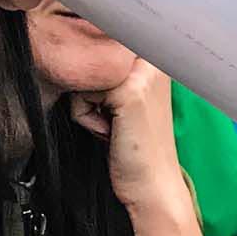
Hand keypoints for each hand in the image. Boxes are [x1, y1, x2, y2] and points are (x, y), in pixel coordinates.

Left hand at [66, 55, 208, 235]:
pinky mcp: (128, 92)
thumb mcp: (130, 99)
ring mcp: (143, 74)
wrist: (153, 186)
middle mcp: (154, 61)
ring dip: (89, 107)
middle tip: (117, 121)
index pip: (100, 49)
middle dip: (92, 94)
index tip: (118, 110)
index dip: (97, 84)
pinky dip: (86, 118)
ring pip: (84, 77)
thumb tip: (80, 51)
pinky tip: (111, 134)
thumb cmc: (137, 149)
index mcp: (156, 59)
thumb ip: (113, 73)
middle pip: (89, 61)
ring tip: (115, 127)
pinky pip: (81, 95)